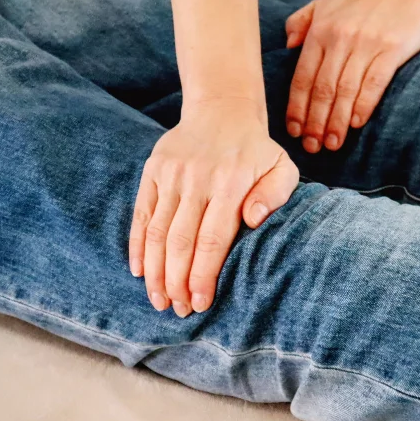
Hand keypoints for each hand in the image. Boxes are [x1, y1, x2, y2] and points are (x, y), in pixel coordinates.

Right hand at [130, 99, 298, 316]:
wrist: (222, 110)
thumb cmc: (256, 151)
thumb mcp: (281, 167)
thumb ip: (275, 194)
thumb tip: (252, 220)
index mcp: (231, 182)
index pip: (213, 238)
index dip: (203, 274)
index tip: (200, 302)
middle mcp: (198, 179)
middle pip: (181, 240)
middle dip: (177, 281)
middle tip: (178, 310)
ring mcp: (172, 174)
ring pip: (158, 231)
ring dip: (156, 270)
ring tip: (159, 300)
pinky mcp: (153, 171)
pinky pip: (141, 213)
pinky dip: (137, 245)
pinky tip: (140, 272)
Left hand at [285, 0, 419, 152]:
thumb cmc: (360, 5)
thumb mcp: (324, 5)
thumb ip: (300, 22)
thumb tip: (287, 46)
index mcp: (321, 32)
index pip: (303, 77)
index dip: (297, 107)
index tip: (295, 131)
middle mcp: (340, 39)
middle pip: (323, 89)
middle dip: (315, 122)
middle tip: (313, 146)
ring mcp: (367, 45)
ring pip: (346, 90)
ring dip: (337, 121)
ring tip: (333, 143)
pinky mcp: (391, 50)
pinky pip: (374, 83)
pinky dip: (364, 105)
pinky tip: (355, 123)